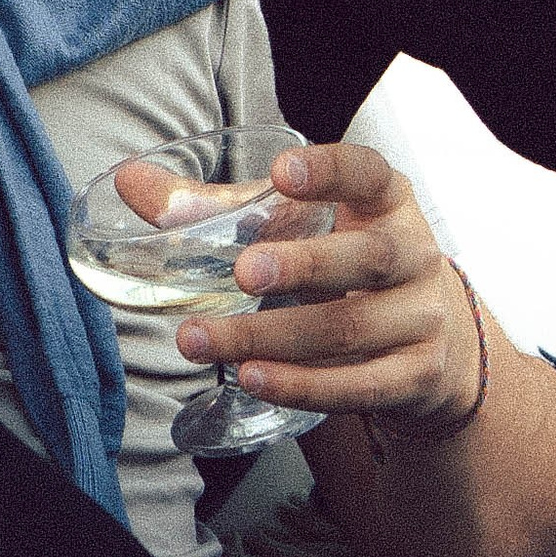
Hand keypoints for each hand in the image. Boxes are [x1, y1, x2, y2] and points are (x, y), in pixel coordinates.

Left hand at [180, 142, 488, 431]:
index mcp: (386, 200)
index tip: (281, 170)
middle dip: (303, 265)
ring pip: (349, 330)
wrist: (426, 333)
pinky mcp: (415, 375)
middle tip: (242, 273)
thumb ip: (216, 207)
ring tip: (206, 341)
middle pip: (365, 257)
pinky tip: (253, 379)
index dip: (329, 170)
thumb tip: (129, 184)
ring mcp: (421, 318)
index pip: (368, 173)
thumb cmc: (344, 260)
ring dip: (272, 339)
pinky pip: (359, 387)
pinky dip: (302, 387)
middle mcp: (414, 253)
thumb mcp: (297, 226)